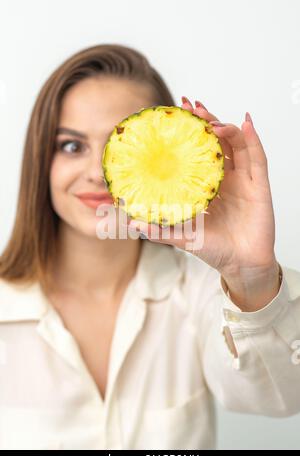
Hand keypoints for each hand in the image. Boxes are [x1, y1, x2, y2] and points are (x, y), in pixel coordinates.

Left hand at [128, 96, 279, 303]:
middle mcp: (225, 179)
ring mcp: (243, 180)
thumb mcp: (182, 236)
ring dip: (226, 127)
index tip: (176, 115)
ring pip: (237, 145)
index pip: (198, 152)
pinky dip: (253, 140)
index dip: (189, 133)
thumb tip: (132, 222)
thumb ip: (160, 229)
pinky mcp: (259, 186)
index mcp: (207, 186)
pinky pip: (258, 158)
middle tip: (192, 107)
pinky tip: (245, 125)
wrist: (241, 265)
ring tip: (211, 120)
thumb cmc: (213, 249)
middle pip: (218, 142)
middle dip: (206, 122)